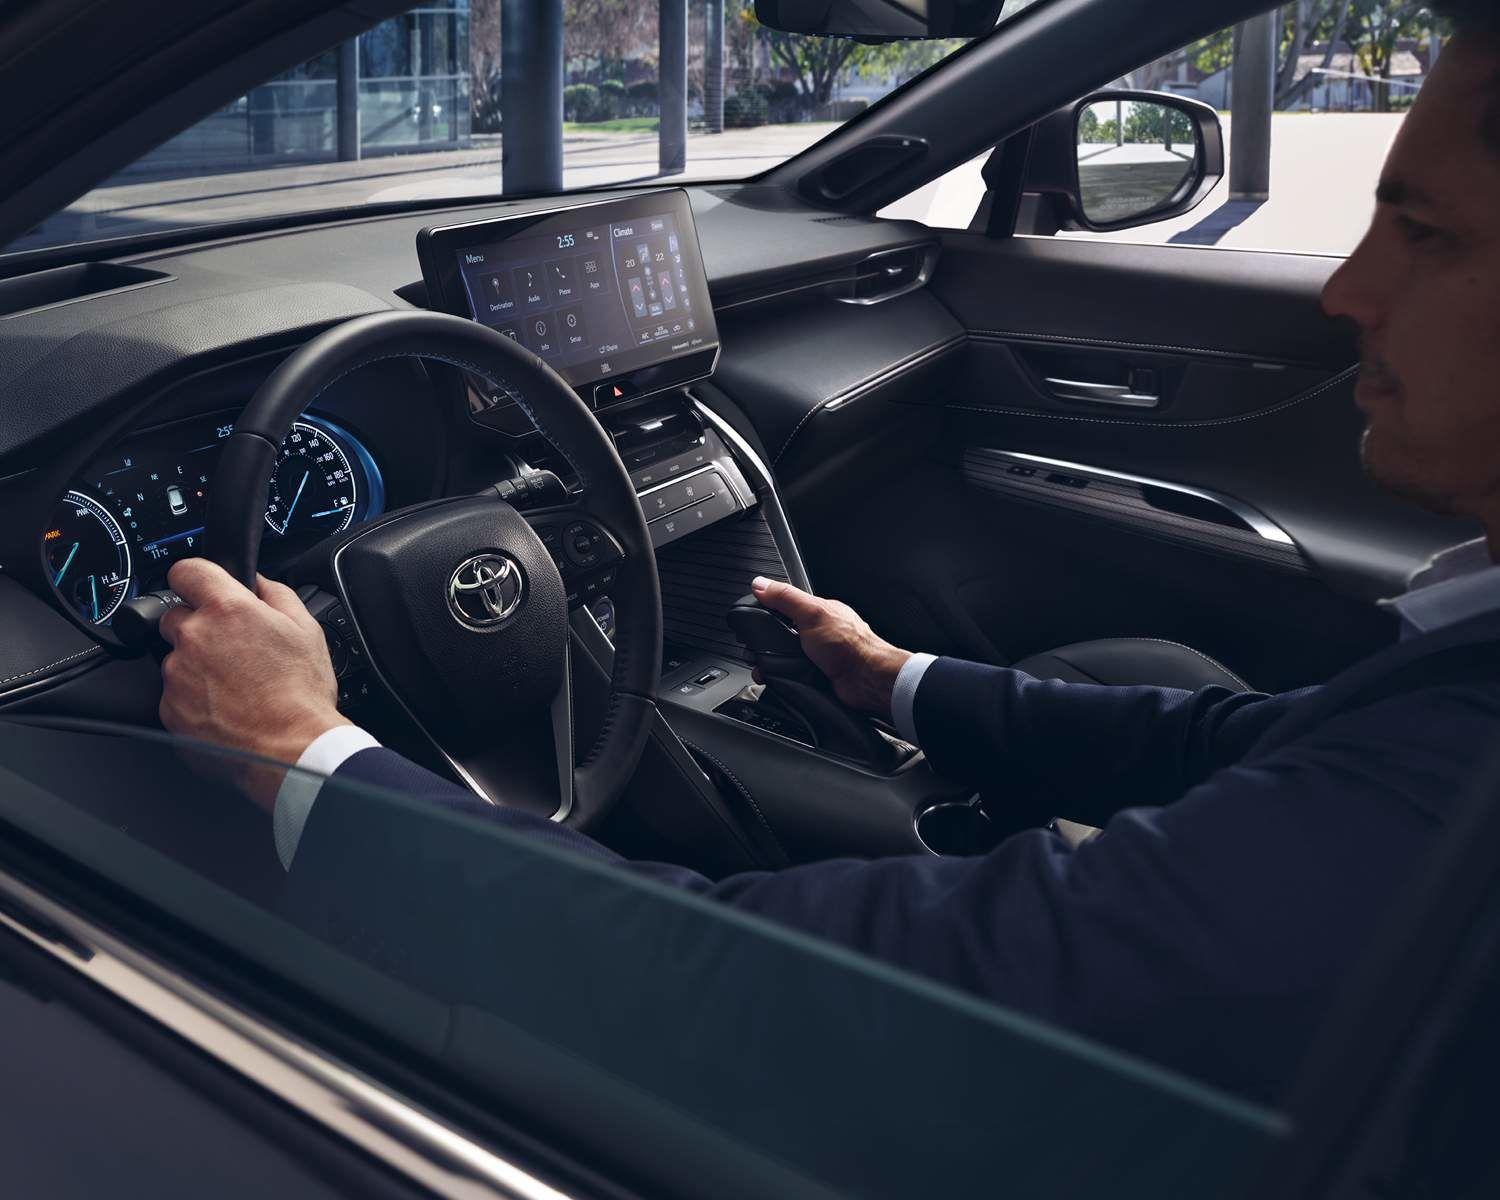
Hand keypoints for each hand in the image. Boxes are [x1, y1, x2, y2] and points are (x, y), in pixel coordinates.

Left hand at [158, 559, 348, 789]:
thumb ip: (276, 593)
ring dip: (197, 666)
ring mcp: (177, 675)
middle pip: (175, 616)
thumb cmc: (301, 694)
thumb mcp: (306, 629)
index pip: (186, 570)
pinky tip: (226, 708)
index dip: (195, 577)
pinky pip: (175, 695)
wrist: (290, 749)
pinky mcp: (169, 709)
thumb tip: (258, 581)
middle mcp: (194, 637)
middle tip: (232, 649)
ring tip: (235, 686)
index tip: (201, 587)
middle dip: (198, 627)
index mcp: (227, 609)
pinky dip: (194, 699)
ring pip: (176, 658)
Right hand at [750, 576, 911, 720]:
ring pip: (782, 658)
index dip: (765, 614)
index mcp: (817, 613)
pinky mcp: (814, 676)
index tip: (750, 622)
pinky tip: (778, 679)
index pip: (783, 608)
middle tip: (755, 650)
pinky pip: (789, 676)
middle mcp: (816, 634)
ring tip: (765, 668)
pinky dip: (780, 678)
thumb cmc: (850, 646)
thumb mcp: (813, 613)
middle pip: (780, 636)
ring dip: (771, 664)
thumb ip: (786, 598)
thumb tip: (761, 584)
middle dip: (765, 645)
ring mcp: (815, 656)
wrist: (866, 681)